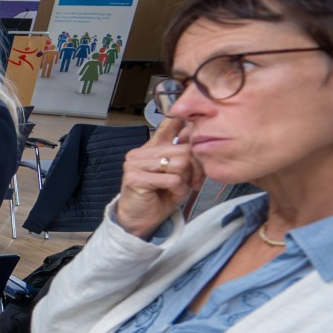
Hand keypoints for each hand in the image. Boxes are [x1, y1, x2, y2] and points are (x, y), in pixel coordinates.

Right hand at [113, 117, 200, 238]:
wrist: (140, 221)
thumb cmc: (159, 197)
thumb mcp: (176, 174)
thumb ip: (184, 156)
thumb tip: (198, 137)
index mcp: (151, 148)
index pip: (167, 125)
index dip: (180, 118)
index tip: (188, 112)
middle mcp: (140, 153)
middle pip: (183, 150)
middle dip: (195, 169)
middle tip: (193, 182)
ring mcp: (134, 164)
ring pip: (179, 164)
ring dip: (185, 181)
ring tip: (177, 189)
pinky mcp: (135, 178)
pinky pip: (172, 179)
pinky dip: (178, 190)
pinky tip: (170, 195)